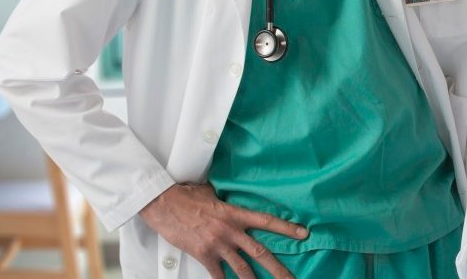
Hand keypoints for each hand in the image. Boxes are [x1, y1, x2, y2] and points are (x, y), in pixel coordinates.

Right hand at [139, 183, 307, 278]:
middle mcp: (230, 230)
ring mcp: (217, 244)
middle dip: (278, 268)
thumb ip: (228, 205)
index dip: (286, 228)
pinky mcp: (203, 254)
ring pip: (242, 268)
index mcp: (235, 213)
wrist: (163, 204)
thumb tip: (234, 207)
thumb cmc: (186, 196)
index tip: (304, 234)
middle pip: (260, 252)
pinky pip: (217, 274)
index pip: (267, 221)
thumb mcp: (213, 195)